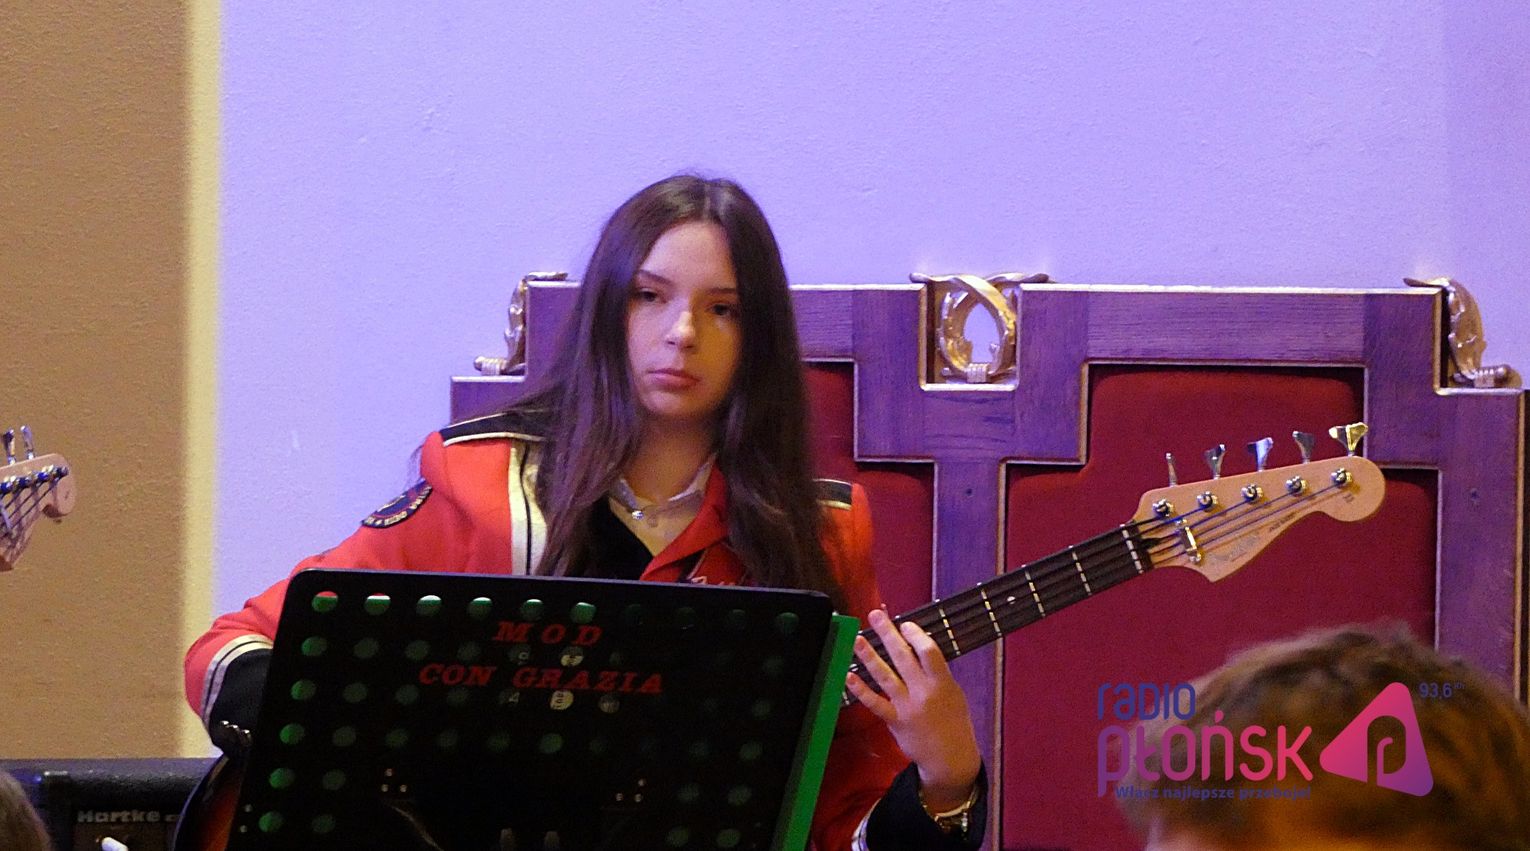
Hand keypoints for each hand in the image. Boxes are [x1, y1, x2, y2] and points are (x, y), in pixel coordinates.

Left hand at [845, 608, 982, 810]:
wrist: (951, 758)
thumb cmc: (955, 721)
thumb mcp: (954, 693)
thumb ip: (937, 674)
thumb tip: (917, 649)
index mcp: (943, 683)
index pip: (929, 652)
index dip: (916, 635)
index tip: (905, 624)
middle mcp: (924, 692)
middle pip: (903, 657)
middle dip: (888, 634)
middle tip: (875, 615)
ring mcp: (907, 707)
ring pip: (885, 676)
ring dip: (869, 656)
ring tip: (857, 639)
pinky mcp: (895, 721)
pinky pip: (875, 703)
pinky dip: (861, 690)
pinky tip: (849, 676)